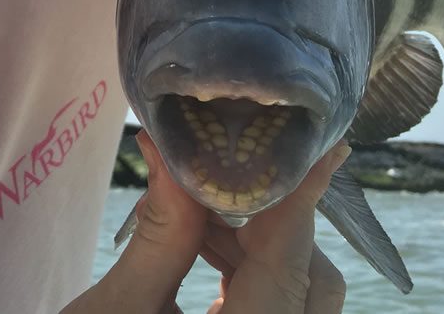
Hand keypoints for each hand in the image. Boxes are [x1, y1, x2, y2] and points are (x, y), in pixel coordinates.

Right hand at [60, 132, 347, 313]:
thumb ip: (160, 232)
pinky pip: (277, 309)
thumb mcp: (117, 308)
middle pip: (312, 283)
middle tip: (217, 176)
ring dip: (256, 246)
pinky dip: (248, 272)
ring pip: (300, 295)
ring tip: (196, 213)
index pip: (290, 264)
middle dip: (271, 222)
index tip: (326, 146)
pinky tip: (203, 247)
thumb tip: (168, 147)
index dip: (304, 199)